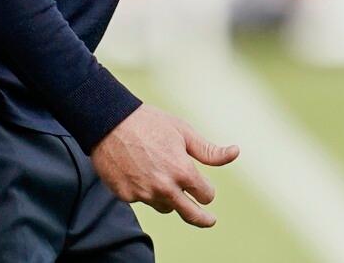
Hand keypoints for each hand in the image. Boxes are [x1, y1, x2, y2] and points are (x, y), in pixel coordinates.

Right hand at [89, 104, 239, 227]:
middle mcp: (164, 187)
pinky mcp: (126, 196)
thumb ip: (209, 151)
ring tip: (161, 175)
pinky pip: (143, 199)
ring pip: (165, 206)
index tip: (204, 187)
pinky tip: (139, 171)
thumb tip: (235, 152)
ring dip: (169, 198)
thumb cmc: (149, 123)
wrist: (109, 122)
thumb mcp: (183, 132)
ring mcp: (144, 194)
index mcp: (183, 171)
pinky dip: (145, 190)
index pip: (205, 195)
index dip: (206, 189)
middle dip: (202, 219)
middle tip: (209, 220)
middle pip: (190, 214)